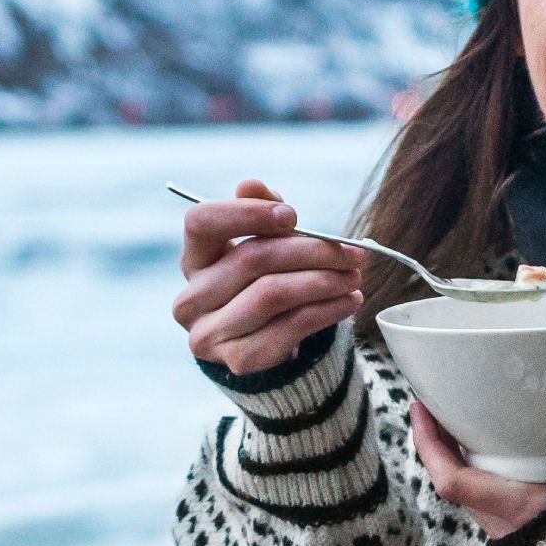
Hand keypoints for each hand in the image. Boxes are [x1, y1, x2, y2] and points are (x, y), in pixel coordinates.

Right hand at [171, 177, 360, 374]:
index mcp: (194, 259)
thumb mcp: (266, 244)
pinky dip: (326, 311)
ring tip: (354, 276)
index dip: (246, 213)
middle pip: (252, 259)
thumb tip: (250, 184)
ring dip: (323, 282)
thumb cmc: (267, 282)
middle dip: (310, 251)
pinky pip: (289, 327)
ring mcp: (209, 333)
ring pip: (273, 294)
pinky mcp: (237, 360)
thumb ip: (261, 213)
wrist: (269, 345)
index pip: (201, 222)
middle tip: (352, 252)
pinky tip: (349, 301)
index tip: (293, 216)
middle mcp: (191, 298)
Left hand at [412, 365, 545, 535]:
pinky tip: (510, 459)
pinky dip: (491, 482)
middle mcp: (512, 532)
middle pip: (456, 486)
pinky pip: (494, 513)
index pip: (453, 481)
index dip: (429, 443)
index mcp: (526, 513)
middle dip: (444, 445)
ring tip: (471, 424)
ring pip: (475, 501)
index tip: (420, 405)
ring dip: (466, 464)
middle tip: (444, 402)